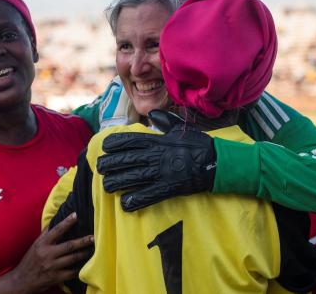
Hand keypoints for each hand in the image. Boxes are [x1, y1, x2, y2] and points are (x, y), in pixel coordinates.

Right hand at [10, 213, 93, 292]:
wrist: (22, 281)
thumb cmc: (30, 260)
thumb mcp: (35, 245)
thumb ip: (46, 234)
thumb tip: (55, 220)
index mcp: (42, 244)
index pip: (56, 230)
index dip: (67, 222)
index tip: (76, 215)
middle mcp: (47, 254)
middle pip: (69, 246)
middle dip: (82, 241)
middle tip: (93, 237)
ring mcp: (52, 267)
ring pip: (72, 259)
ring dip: (84, 254)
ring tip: (92, 249)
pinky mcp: (56, 278)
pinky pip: (71, 273)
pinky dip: (79, 269)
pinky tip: (86, 265)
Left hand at [96, 110, 215, 211]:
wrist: (215, 162)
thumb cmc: (198, 144)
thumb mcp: (180, 129)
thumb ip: (164, 122)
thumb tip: (153, 113)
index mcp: (158, 141)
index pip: (131, 140)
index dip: (116, 143)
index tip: (105, 146)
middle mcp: (156, 156)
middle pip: (127, 159)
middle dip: (110, 163)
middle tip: (100, 167)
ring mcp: (161, 173)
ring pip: (133, 178)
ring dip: (117, 182)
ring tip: (106, 185)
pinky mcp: (168, 188)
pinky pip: (148, 196)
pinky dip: (135, 200)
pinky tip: (124, 204)